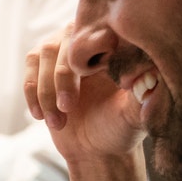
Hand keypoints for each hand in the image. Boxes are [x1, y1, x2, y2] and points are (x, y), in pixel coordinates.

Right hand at [25, 25, 147, 180]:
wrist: (96, 149)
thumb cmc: (120, 130)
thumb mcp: (134, 117)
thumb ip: (144, 98)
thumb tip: (150, 78)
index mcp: (119, 47)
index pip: (101, 31)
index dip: (92, 48)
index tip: (91, 75)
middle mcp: (91, 42)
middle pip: (67, 39)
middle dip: (63, 75)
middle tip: (68, 107)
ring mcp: (65, 50)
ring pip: (45, 52)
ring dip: (47, 89)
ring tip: (57, 121)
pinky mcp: (44, 64)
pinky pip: (31, 66)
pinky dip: (33, 92)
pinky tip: (40, 116)